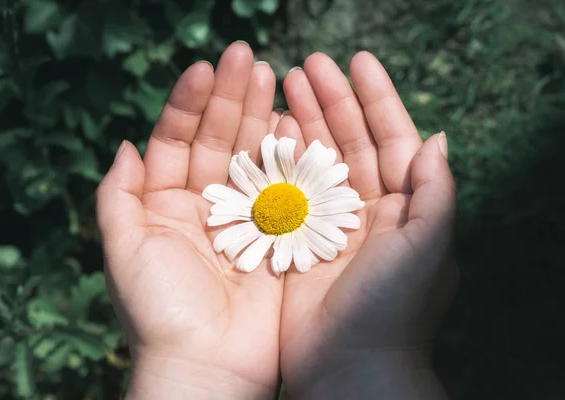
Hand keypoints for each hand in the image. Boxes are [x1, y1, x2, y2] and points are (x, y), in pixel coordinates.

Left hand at [96, 42, 282, 398]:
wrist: (209, 364)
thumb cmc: (160, 310)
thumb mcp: (123, 249)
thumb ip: (117, 196)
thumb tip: (125, 144)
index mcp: (165, 205)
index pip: (176, 141)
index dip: (189, 103)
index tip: (205, 68)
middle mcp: (206, 206)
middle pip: (218, 141)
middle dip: (231, 98)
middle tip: (247, 57)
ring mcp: (245, 218)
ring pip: (253, 157)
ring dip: (261, 117)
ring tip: (273, 77)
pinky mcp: (277, 235)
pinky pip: (284, 188)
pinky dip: (289, 156)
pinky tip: (294, 122)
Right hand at [276, 53, 457, 398]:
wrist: (348, 368)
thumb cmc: (393, 309)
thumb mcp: (428, 246)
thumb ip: (436, 191)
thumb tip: (437, 138)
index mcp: (404, 208)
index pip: (392, 139)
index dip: (376, 99)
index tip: (355, 62)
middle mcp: (367, 211)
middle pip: (350, 142)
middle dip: (331, 102)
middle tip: (305, 65)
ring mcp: (329, 225)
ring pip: (315, 161)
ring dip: (302, 123)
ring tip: (282, 85)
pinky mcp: (296, 241)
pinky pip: (286, 190)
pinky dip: (277, 161)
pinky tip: (266, 132)